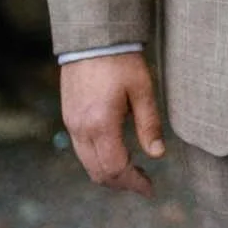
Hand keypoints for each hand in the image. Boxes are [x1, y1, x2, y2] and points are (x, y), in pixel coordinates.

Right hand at [60, 52, 166, 196]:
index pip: (115, 168)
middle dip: (122, 183)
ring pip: (88, 164)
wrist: (91, 38)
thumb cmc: (121, 60)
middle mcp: (81, 129)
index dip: (133, 183)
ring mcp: (71, 124)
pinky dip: (98, 160)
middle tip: (144, 184)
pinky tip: (116, 153)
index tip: (150, 189)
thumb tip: (158, 154)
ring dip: (109, 173)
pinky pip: (82, 150)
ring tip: (133, 171)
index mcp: (101, 124)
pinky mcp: (69, 117)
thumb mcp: (142, 89)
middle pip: (98, 173)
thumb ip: (149, 124)